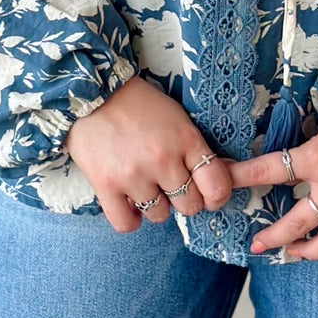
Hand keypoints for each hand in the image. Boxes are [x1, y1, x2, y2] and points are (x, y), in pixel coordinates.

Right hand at [64, 76, 232, 233]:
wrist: (94, 92)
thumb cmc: (139, 105)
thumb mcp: (177, 117)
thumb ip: (194, 148)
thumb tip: (223, 175)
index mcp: (185, 138)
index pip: (216, 185)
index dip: (216, 196)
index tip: (208, 195)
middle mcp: (163, 159)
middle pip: (190, 206)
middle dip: (183, 198)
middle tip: (170, 184)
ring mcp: (134, 175)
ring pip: (160, 216)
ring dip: (154, 204)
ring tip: (144, 183)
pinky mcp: (106, 186)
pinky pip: (127, 224)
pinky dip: (130, 218)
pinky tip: (128, 201)